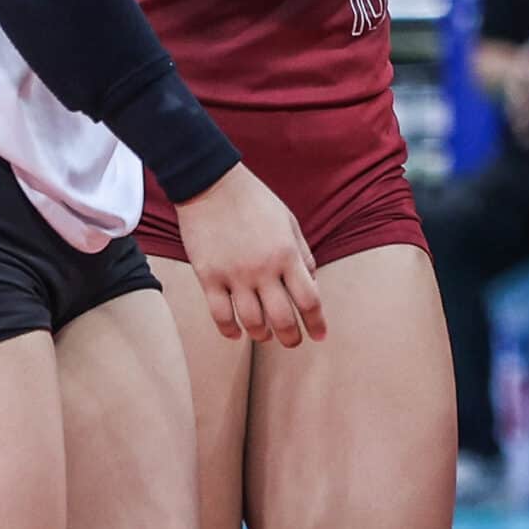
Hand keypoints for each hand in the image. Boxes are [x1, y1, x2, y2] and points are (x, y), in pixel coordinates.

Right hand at [172, 163, 324, 347]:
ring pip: (252, 322)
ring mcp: (234, 276)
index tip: (320, 335)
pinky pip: (220, 315)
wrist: (212, 185)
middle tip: (293, 343)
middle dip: (291, 337)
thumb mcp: (289, 221)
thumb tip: (312, 282)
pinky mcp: (208, 277)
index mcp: (287, 254)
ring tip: (266, 336)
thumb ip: (303, 253)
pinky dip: (230, 330)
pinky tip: (237, 333)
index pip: (309, 299)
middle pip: (282, 318)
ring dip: (262, 335)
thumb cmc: (255, 200)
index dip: (316, 323)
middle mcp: (264, 270)